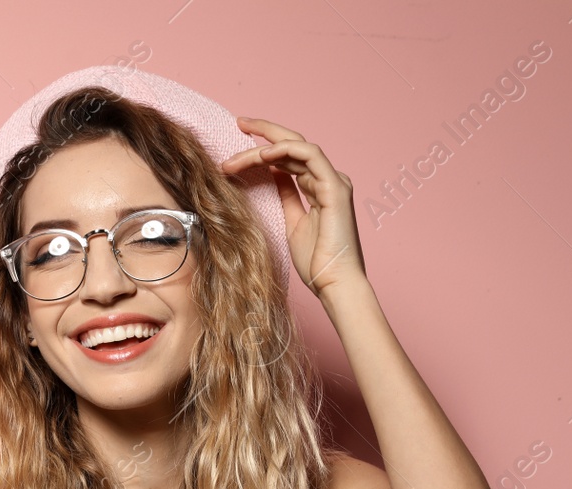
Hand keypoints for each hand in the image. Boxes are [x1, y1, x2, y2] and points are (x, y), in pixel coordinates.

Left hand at [220, 116, 365, 299]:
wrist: (334, 283)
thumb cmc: (316, 262)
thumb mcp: (293, 222)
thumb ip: (286, 195)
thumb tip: (272, 175)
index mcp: (319, 187)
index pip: (290, 157)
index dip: (264, 147)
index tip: (237, 144)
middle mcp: (329, 179)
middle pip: (293, 145)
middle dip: (265, 131)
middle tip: (239, 122)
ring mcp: (334, 181)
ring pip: (297, 147)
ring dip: (264, 146)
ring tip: (236, 157)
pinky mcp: (335, 188)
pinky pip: (310, 156)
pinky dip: (285, 151)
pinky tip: (262, 155)